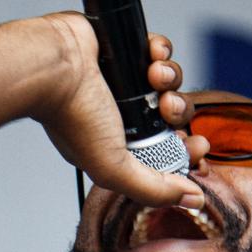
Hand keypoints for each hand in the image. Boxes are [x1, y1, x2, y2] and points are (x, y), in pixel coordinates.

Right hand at [34, 12, 207, 206]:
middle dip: (179, 113)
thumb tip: (193, 200)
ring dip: (171, 80)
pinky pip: (160, 52)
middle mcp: (124, 115)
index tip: (196, 145)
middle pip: (174, 117)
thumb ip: (153, 189)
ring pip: (171, 83)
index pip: (167, 153)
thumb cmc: (72, 115)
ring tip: (155, 78)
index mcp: (120, 146)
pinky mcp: (127, 52)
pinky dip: (162, 53)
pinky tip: (151, 57)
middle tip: (168, 109)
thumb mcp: (114, 168)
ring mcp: (126, 82)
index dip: (186, 150)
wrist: (55, 65)